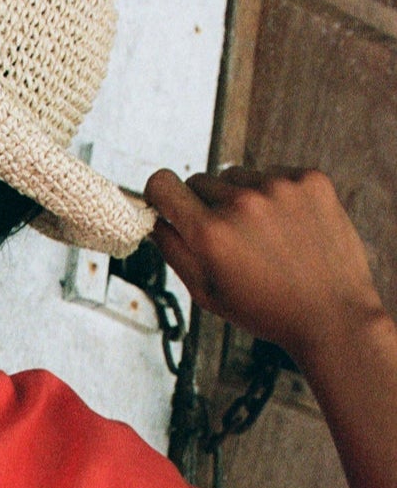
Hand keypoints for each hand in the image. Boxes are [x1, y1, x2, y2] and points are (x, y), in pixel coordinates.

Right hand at [144, 165, 386, 360]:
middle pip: (200, 181)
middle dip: (205, 206)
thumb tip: (154, 219)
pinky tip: (289, 227)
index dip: (159, 194)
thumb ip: (173, 252)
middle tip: (229, 240)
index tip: (166, 204)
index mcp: (210, 234)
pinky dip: (275, 194)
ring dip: (241, 197)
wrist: (332, 314)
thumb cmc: (266, 310)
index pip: (163, 184)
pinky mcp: (310, 179)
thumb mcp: (206, 294)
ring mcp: (280, 186)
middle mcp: (242, 202)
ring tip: (263, 236)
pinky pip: (274, 173)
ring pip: (237, 176)